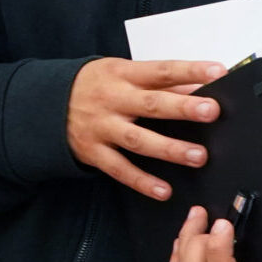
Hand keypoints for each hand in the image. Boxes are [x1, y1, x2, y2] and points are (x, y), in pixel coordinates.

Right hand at [66, 57, 224, 197]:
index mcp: (122, 75)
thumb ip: (158, 82)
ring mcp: (101, 127)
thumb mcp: (120, 72)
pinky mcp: (93, 151)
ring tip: (197, 156)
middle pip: (150, 104)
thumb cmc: (94, 85)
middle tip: (211, 111)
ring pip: (137, 140)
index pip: (160, 70)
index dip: (189, 70)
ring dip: (168, 148)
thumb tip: (200, 87)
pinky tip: (163, 190)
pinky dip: (141, 181)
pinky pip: (119, 168)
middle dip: (181, 107)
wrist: (44, 101)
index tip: (217, 71)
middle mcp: (112, 100)